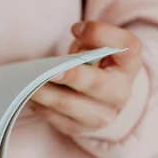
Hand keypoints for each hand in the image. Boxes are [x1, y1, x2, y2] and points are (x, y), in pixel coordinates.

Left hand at [28, 21, 143, 136]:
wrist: (99, 98)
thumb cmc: (94, 63)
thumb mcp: (95, 45)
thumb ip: (88, 40)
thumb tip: (71, 42)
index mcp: (129, 63)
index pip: (126, 47)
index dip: (101, 35)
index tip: (75, 28)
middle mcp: (120, 93)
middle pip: (97, 84)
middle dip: (73, 77)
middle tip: (51, 72)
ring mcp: (102, 115)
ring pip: (70, 105)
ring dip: (45, 93)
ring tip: (27, 83)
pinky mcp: (80, 129)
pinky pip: (56, 119)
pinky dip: (39, 106)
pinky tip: (27, 96)